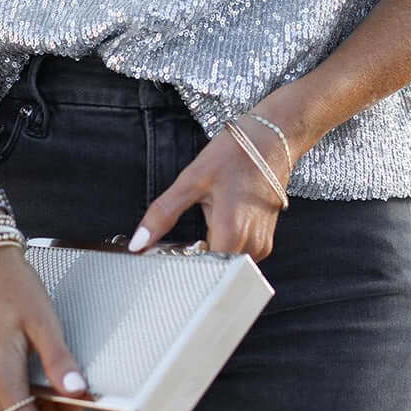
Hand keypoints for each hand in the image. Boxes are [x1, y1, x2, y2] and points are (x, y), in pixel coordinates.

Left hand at [128, 101, 299, 261]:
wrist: (272, 139)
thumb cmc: (234, 154)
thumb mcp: (191, 180)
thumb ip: (163, 214)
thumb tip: (137, 243)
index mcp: (231, 233)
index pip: (201, 272)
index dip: (180, 265)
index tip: (166, 253)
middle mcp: (250, 246)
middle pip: (214, 269)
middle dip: (194, 257)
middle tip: (180, 236)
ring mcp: (261, 245)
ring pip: (226, 263)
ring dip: (211, 250)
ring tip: (205, 219)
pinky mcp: (266, 240)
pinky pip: (239, 254)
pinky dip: (225, 243)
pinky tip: (219, 220)